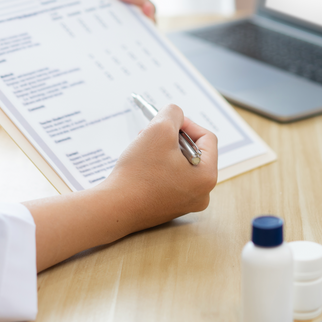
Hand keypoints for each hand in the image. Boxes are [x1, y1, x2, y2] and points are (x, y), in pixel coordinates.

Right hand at [26, 105, 216, 270]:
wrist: (114, 208)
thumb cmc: (139, 172)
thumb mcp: (159, 130)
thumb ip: (173, 114)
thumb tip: (176, 114)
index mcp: (207, 177)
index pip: (207, 138)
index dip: (186, 124)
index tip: (166, 121)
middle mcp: (201, 194)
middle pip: (193, 152)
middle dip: (171, 138)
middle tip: (151, 133)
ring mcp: (185, 203)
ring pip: (179, 165)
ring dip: (162, 151)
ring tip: (143, 148)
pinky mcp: (167, 207)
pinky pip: (169, 179)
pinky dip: (157, 167)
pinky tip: (140, 165)